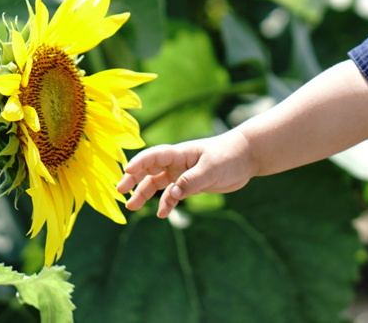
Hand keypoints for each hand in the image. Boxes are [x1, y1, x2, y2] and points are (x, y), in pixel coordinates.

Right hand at [116, 129, 257, 217]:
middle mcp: (178, 162)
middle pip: (150, 170)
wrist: (247, 156)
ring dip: (145, 193)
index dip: (139, 163)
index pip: (154, 156)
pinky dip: (167, 203)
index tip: (126, 171)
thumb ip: (191, 181)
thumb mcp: (211, 169)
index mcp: (180, 153)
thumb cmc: (229, 155)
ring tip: (132, 207)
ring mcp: (183, 173)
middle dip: (134, 179)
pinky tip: (163, 214)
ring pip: (158, 183)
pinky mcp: (191, 184)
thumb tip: (172, 195)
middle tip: (120, 190)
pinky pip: (173, 194)